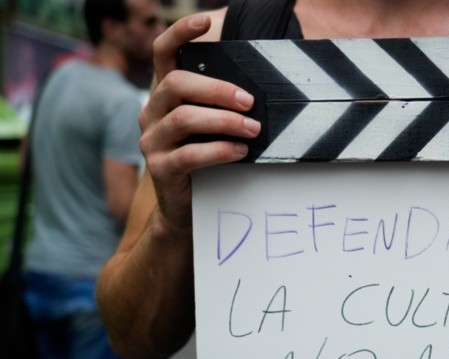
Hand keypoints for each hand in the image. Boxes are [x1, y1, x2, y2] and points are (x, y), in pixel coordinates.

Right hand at [139, 13, 260, 231]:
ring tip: (253, 129)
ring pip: (184, 119)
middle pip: (177, 84)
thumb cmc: (206, 160)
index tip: (205, 20)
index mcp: (164, 96)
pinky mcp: (160, 169)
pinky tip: (240, 152)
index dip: (180, 33)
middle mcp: (151, 113)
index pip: (163, 54)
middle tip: (250, 102)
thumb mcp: (212, 126)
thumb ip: (221, 103)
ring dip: (225, 121)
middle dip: (218, 89)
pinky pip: (189, 154)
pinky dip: (219, 150)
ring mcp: (151, 141)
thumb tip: (258, 87)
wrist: (186, 209)